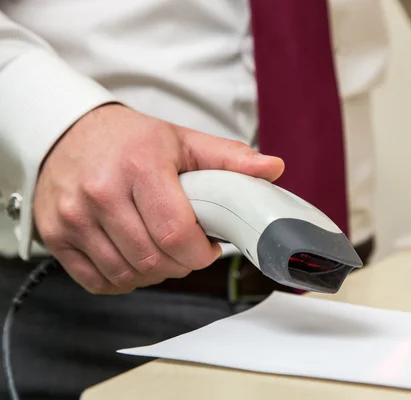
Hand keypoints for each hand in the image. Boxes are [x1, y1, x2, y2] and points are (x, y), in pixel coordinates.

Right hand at [33, 104, 283, 293]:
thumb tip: (273, 168)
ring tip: (163, 252)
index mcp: (140, 166)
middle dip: (181, 264)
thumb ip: (230, 157)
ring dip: (154, 273)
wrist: (69, 132)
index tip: (209, 247)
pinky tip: (135, 259)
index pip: (176, 232)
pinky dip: (123, 279)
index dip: (200, 253)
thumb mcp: (183, 140)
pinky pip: (97, 281)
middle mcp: (101, 192)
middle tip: (188, 249)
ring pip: (126, 273)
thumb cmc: (132, 140)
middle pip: (153, 259)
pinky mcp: (56, 234)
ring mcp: (73, 216)